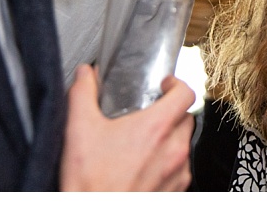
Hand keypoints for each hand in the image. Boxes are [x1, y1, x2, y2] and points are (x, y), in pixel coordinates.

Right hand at [60, 64, 195, 190]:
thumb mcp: (79, 131)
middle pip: (186, 116)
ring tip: (144, 142)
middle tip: (149, 113)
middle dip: (171, 111)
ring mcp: (178, 172)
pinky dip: (168, 162)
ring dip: (169, 138)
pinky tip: (145, 166)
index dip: (176, 83)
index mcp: (156, 128)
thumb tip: (85, 75)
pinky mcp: (176, 190)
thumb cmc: (91, 184)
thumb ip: (83, 95)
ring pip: (184, 143)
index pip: (186, 92)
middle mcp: (174, 149)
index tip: (164, 85)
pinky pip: (181, 168)